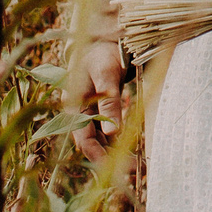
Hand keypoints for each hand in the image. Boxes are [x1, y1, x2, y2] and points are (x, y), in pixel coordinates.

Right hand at [73, 37, 129, 160]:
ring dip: (116, 154)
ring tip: (137, 165)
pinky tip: (132, 151)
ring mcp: (89, 114)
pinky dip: (118, 142)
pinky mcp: (99, 112)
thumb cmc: (100, 53)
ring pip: (101, 141)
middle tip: (135, 171)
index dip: (100, 156)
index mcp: (73, 107)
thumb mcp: (105, 74)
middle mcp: (79, 115)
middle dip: (111, 160)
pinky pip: (107, 132)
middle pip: (93, 145)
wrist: (102, 41)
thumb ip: (108, 102)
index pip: (85, 140)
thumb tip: (113, 132)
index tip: (120, 169)